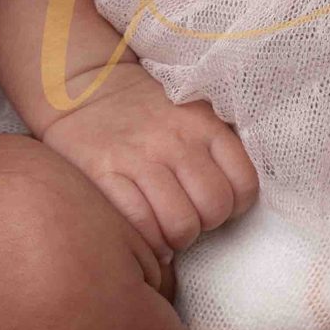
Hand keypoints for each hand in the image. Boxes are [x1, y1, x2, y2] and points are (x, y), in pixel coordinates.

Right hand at [41, 64, 259, 269]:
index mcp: (204, 125)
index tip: (216, 205)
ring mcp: (140, 158)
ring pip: (181, 224)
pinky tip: (147, 236)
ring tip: (168, 232)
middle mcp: (176, 141)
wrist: (85, 88)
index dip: (235, 205)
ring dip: (177, 238)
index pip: (244, 184)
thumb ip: (218, 145)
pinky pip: (142, 224)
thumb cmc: (145, 110)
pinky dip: (149, 242)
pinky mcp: (106, 173)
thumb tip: (237, 194)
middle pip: (214, 208)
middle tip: (189, 219)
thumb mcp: (192, 111)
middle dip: (205, 224)